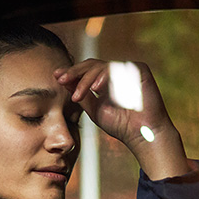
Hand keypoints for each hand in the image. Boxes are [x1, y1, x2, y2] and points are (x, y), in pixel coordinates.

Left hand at [55, 59, 191, 179]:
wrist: (142, 134)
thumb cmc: (121, 126)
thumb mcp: (94, 110)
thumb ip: (81, 95)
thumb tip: (64, 82)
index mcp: (106, 81)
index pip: (86, 71)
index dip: (71, 72)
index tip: (55, 76)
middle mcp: (117, 73)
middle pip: (91, 64)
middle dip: (74, 72)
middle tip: (61, 80)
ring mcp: (128, 70)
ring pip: (100, 66)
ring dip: (86, 80)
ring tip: (77, 95)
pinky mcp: (139, 69)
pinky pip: (118, 67)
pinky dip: (105, 76)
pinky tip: (96, 88)